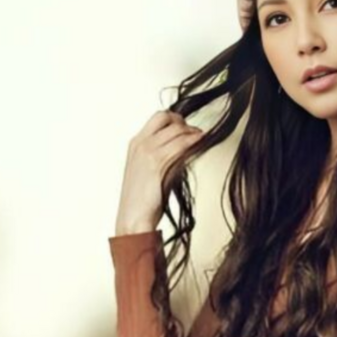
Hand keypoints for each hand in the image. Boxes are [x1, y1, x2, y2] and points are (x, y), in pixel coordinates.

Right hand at [116, 109, 203, 232]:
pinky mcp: (157, 163)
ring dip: (192, 131)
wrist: (133, 218)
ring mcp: (147, 152)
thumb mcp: (148, 172)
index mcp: (135, 144)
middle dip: (184, 122)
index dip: (175, 120)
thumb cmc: (142, 201)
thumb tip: (184, 149)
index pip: (157, 118)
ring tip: (202, 137)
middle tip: (196, 132)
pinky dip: (193, 140)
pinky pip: (180, 144)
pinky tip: (201, 141)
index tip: (187, 128)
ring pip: (175, 129)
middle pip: (166, 118)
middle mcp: (140, 144)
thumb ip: (162, 157)